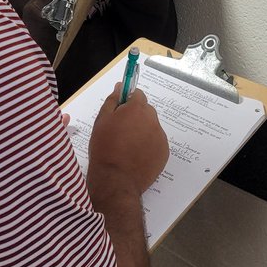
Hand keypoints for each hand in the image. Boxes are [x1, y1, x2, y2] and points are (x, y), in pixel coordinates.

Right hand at [86, 84, 168, 198]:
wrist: (116, 179)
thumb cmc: (105, 148)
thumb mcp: (102, 120)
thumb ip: (112, 101)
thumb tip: (120, 87)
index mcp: (137, 109)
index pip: (138, 94)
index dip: (128, 101)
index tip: (120, 110)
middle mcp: (153, 120)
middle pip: (146, 111)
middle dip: (135, 116)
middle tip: (120, 131)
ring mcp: (160, 137)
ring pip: (151, 127)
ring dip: (142, 131)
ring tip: (127, 146)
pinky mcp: (164, 152)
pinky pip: (156, 142)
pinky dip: (148, 145)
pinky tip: (135, 155)